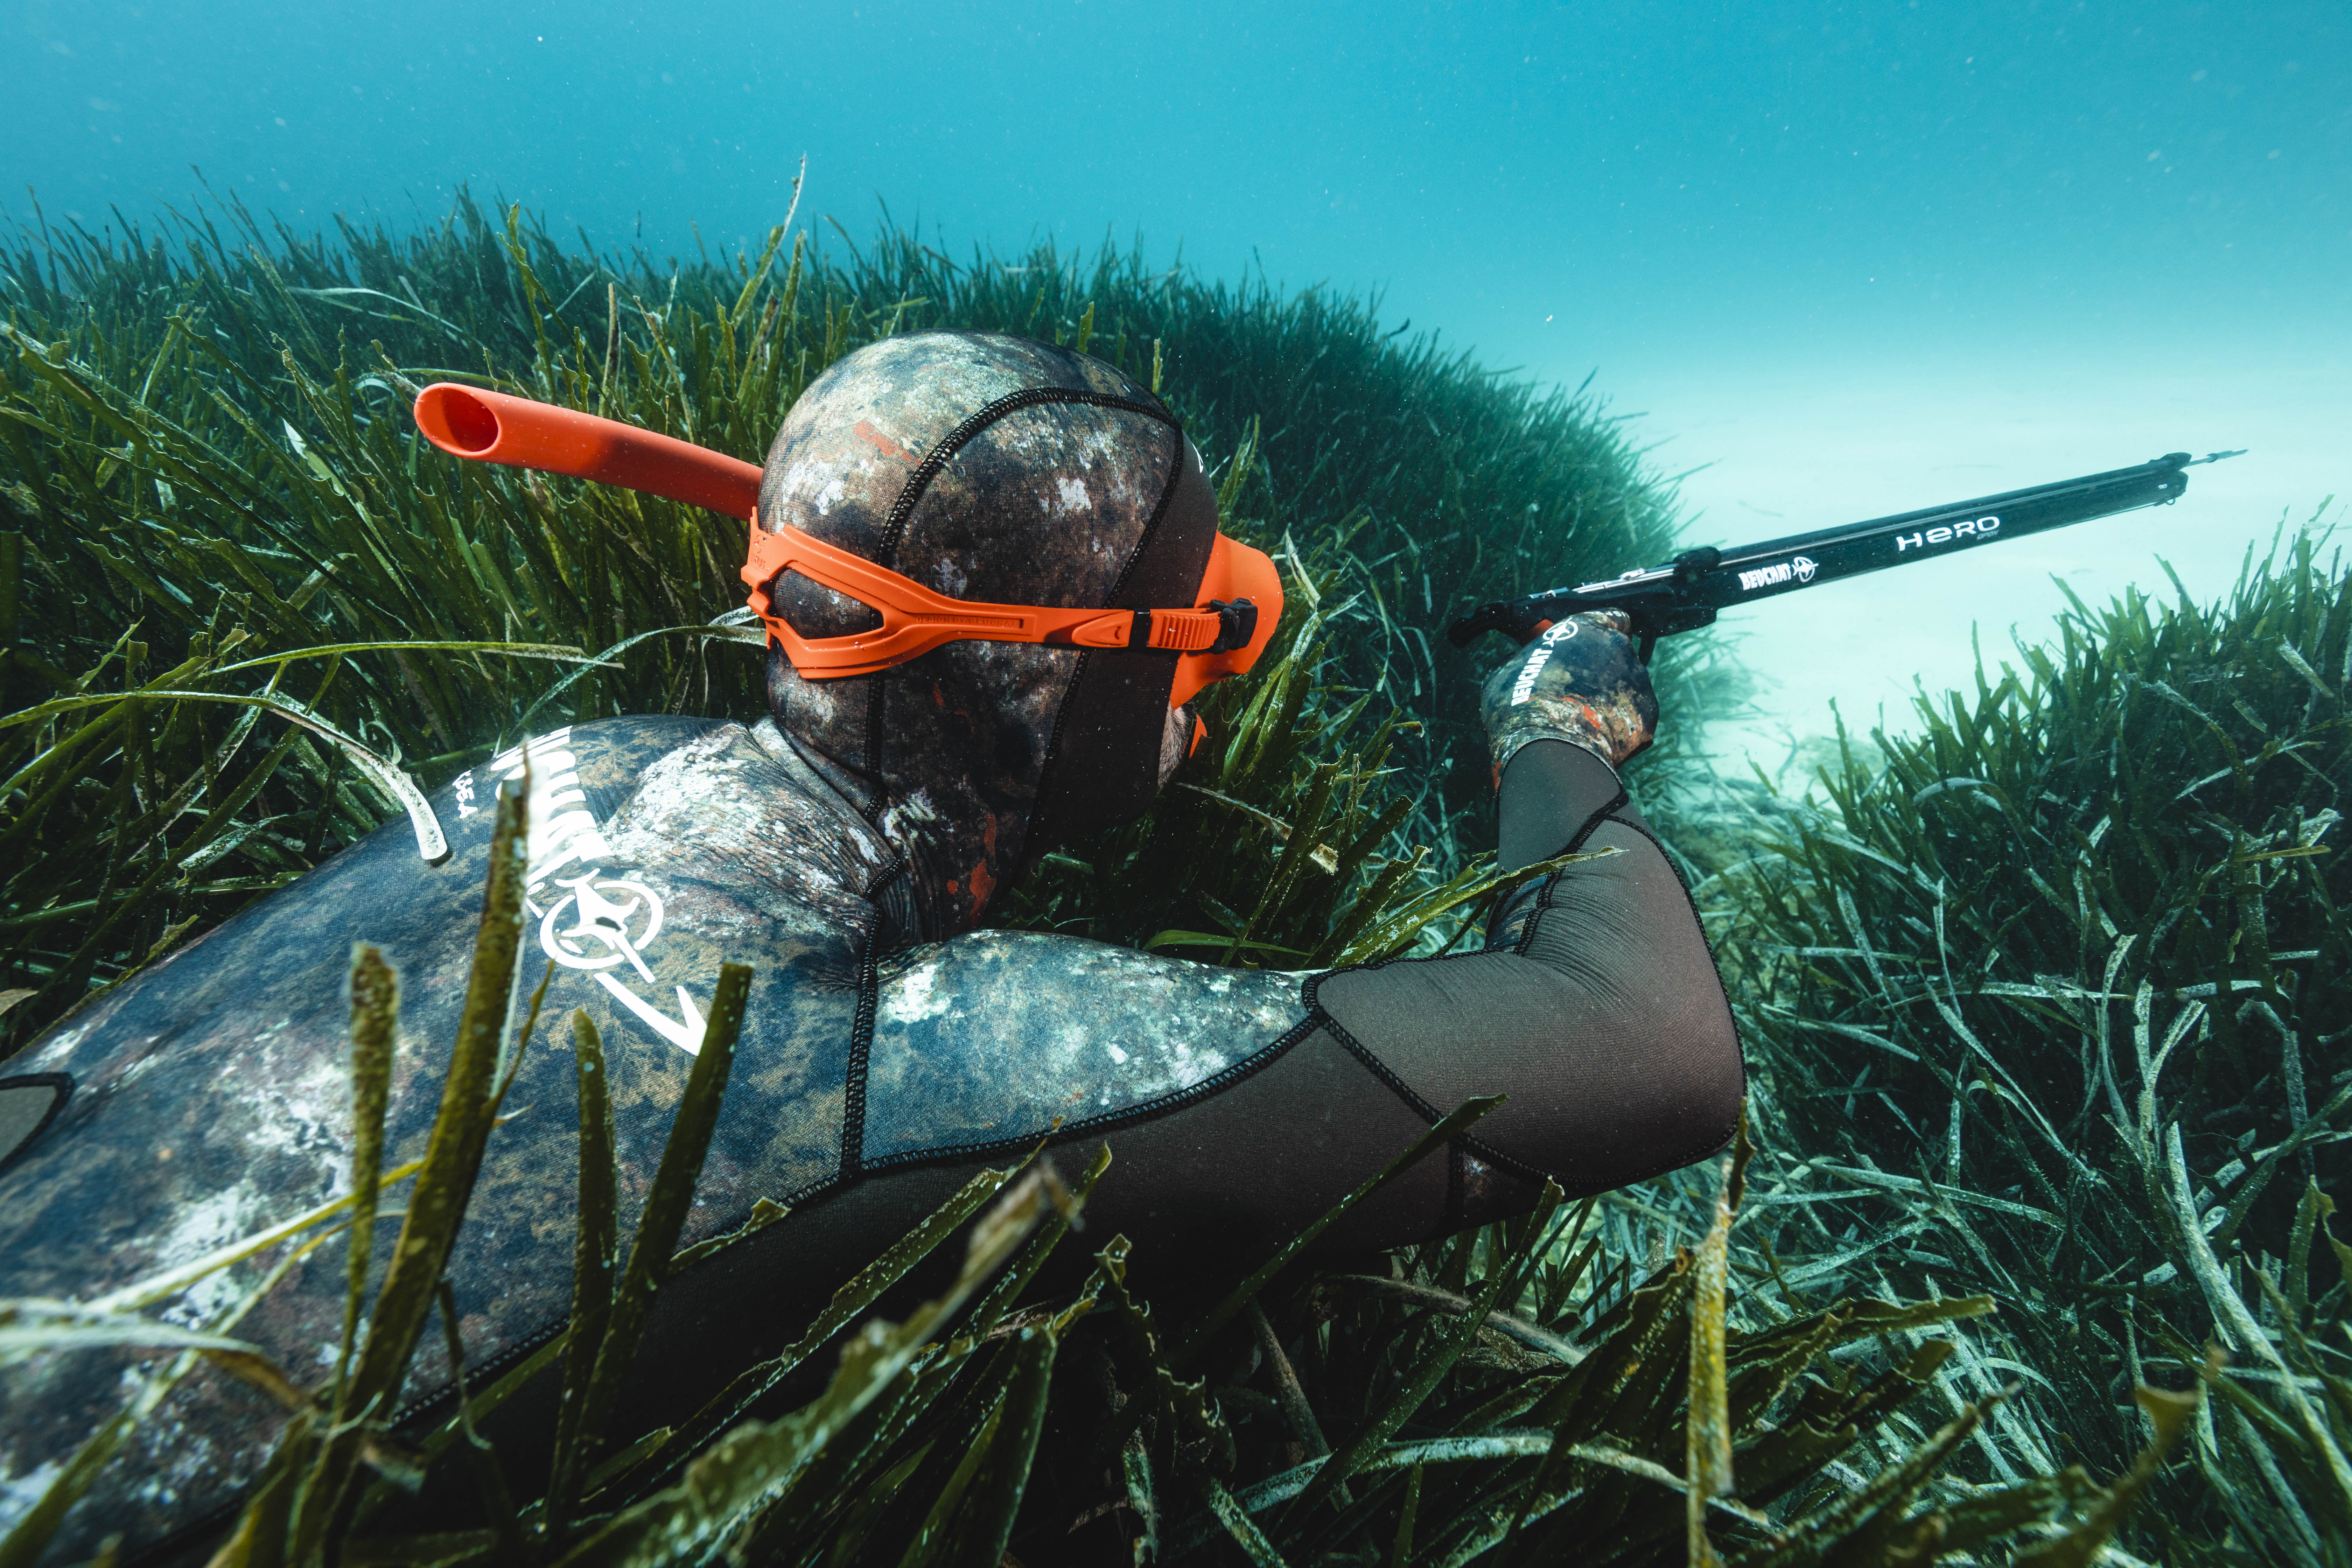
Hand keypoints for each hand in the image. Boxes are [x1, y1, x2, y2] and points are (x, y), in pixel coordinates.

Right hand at [1478, 610, 1658, 779]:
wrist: (1547, 747)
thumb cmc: (1519, 705)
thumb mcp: (1511, 670)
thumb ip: (1532, 661)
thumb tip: (1528, 669)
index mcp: (1583, 627)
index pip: (1611, 618)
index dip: (1604, 634)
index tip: (1593, 650)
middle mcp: (1615, 645)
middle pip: (1619, 654)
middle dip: (1605, 672)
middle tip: (1580, 694)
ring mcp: (1636, 678)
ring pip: (1628, 687)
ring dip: (1612, 700)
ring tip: (1585, 722)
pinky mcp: (1648, 711)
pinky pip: (1636, 717)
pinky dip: (1621, 727)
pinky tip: (1598, 737)